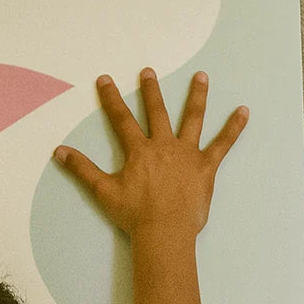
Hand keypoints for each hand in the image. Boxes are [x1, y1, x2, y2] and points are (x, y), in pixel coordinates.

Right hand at [54, 68, 248, 238]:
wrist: (164, 232)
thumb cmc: (134, 216)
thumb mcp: (103, 192)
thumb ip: (82, 170)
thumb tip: (59, 152)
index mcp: (139, 151)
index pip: (122, 120)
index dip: (112, 99)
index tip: (106, 80)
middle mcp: (163, 145)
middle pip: (157, 112)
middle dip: (151, 91)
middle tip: (148, 71)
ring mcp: (186, 154)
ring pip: (192, 119)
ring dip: (197, 96)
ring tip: (202, 76)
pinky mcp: (205, 167)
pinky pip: (222, 144)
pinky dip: (234, 128)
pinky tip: (244, 111)